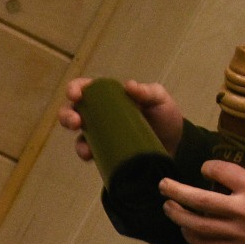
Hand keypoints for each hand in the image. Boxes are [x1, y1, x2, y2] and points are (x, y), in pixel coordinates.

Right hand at [56, 78, 185, 161]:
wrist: (176, 146)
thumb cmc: (165, 117)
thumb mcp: (160, 99)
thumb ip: (148, 92)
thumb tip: (129, 86)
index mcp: (110, 96)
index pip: (86, 88)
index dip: (75, 88)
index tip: (76, 94)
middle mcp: (101, 115)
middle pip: (74, 112)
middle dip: (68, 115)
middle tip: (76, 122)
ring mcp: (102, 136)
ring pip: (79, 137)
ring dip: (77, 142)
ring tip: (86, 149)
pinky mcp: (106, 154)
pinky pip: (92, 156)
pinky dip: (89, 157)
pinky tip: (93, 158)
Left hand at [160, 160, 244, 243]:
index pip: (220, 171)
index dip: (208, 167)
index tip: (206, 168)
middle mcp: (240, 209)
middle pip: (198, 200)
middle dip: (176, 190)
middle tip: (163, 185)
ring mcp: (235, 232)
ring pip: (196, 225)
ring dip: (177, 215)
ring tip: (167, 207)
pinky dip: (192, 237)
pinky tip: (185, 230)